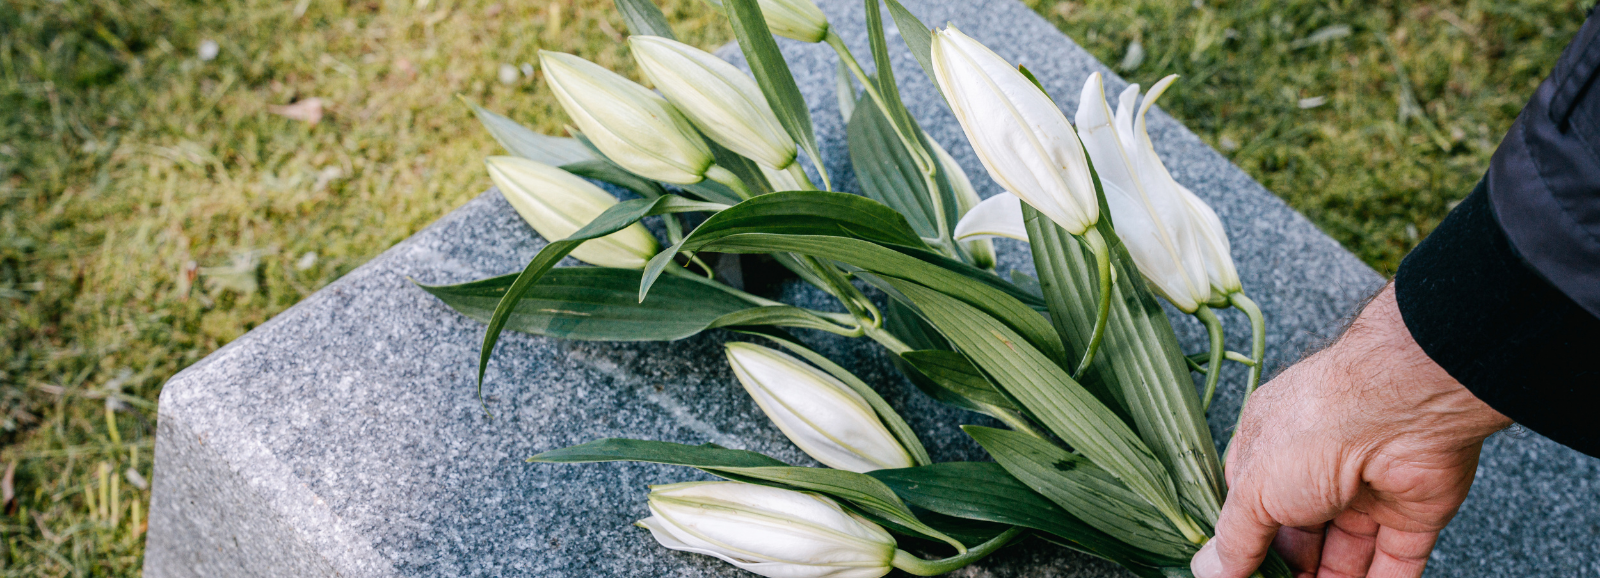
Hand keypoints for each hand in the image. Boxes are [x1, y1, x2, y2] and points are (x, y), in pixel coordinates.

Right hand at [1192, 283, 1511, 577]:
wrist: (1402, 411)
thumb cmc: (1317, 429)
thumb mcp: (1253, 490)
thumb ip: (1234, 537)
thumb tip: (1210, 569)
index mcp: (1272, 451)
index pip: (1253, 509)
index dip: (1245, 546)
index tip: (1239, 576)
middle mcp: (1318, 469)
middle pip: (1299, 537)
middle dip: (1288, 571)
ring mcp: (1366, 491)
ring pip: (1347, 554)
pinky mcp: (1412, 513)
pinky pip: (1396, 561)